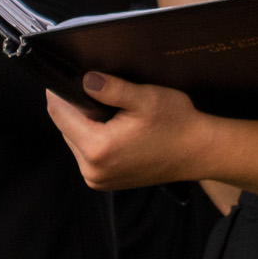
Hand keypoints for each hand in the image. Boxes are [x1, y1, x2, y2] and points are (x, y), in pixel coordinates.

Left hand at [43, 70, 225, 188]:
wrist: (199, 152)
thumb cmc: (176, 123)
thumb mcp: (146, 98)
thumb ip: (112, 89)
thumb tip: (85, 79)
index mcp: (98, 148)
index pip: (59, 114)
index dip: (58, 92)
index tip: (61, 76)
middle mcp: (91, 169)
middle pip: (65, 128)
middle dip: (75, 109)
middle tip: (94, 91)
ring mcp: (96, 179)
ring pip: (75, 141)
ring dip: (84, 124)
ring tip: (108, 111)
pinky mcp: (103, 182)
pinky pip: (87, 154)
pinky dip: (94, 139)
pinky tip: (113, 129)